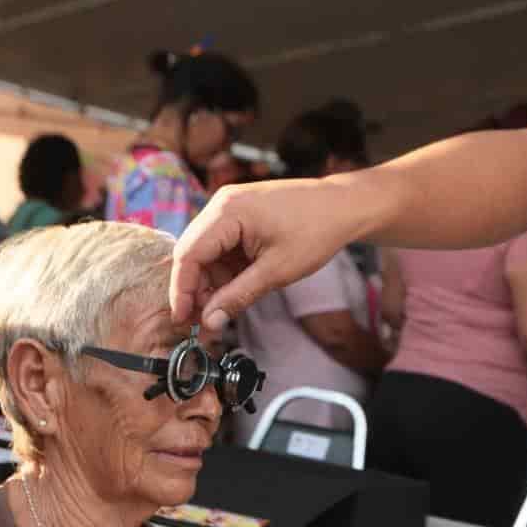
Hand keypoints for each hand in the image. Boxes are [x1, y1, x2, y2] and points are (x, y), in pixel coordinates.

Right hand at [171, 178, 368, 334]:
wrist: (344, 206)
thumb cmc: (316, 231)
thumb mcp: (276, 271)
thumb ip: (238, 296)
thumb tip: (210, 322)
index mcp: (227, 212)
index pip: (188, 255)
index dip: (182, 291)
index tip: (183, 320)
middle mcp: (222, 204)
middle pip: (192, 252)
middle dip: (196, 288)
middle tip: (203, 321)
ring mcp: (231, 207)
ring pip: (206, 252)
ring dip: (212, 280)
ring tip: (224, 307)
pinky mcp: (241, 214)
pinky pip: (222, 245)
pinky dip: (226, 268)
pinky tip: (237, 287)